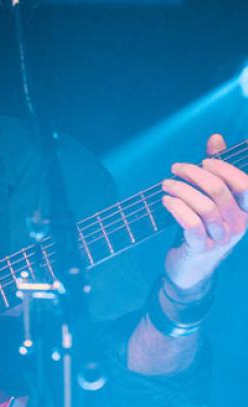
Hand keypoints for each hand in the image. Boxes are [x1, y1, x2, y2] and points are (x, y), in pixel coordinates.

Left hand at [162, 133, 247, 289]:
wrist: (191, 267)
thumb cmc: (202, 228)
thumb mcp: (212, 199)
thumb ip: (217, 170)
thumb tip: (215, 139)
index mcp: (245, 210)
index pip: (245, 185)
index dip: (224, 168)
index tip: (204, 160)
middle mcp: (237, 225)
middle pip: (219, 191)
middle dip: (194, 174)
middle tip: (175, 168)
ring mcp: (221, 239)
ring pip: (204, 207)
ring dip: (182, 190)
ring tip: (166, 184)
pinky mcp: (201, 249)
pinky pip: (191, 224)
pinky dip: (177, 208)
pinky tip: (166, 200)